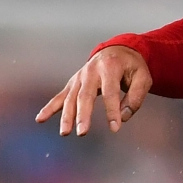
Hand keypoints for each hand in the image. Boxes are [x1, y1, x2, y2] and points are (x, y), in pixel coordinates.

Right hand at [35, 45, 151, 135]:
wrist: (117, 49)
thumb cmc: (131, 65)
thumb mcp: (143, 76)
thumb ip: (136, 97)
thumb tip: (123, 117)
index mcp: (111, 66)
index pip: (110, 91)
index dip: (112, 110)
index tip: (115, 127)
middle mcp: (92, 70)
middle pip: (85, 95)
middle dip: (83, 114)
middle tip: (82, 132)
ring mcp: (80, 76)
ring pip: (71, 97)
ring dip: (67, 115)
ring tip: (65, 132)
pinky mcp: (73, 82)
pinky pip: (60, 96)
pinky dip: (50, 108)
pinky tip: (40, 119)